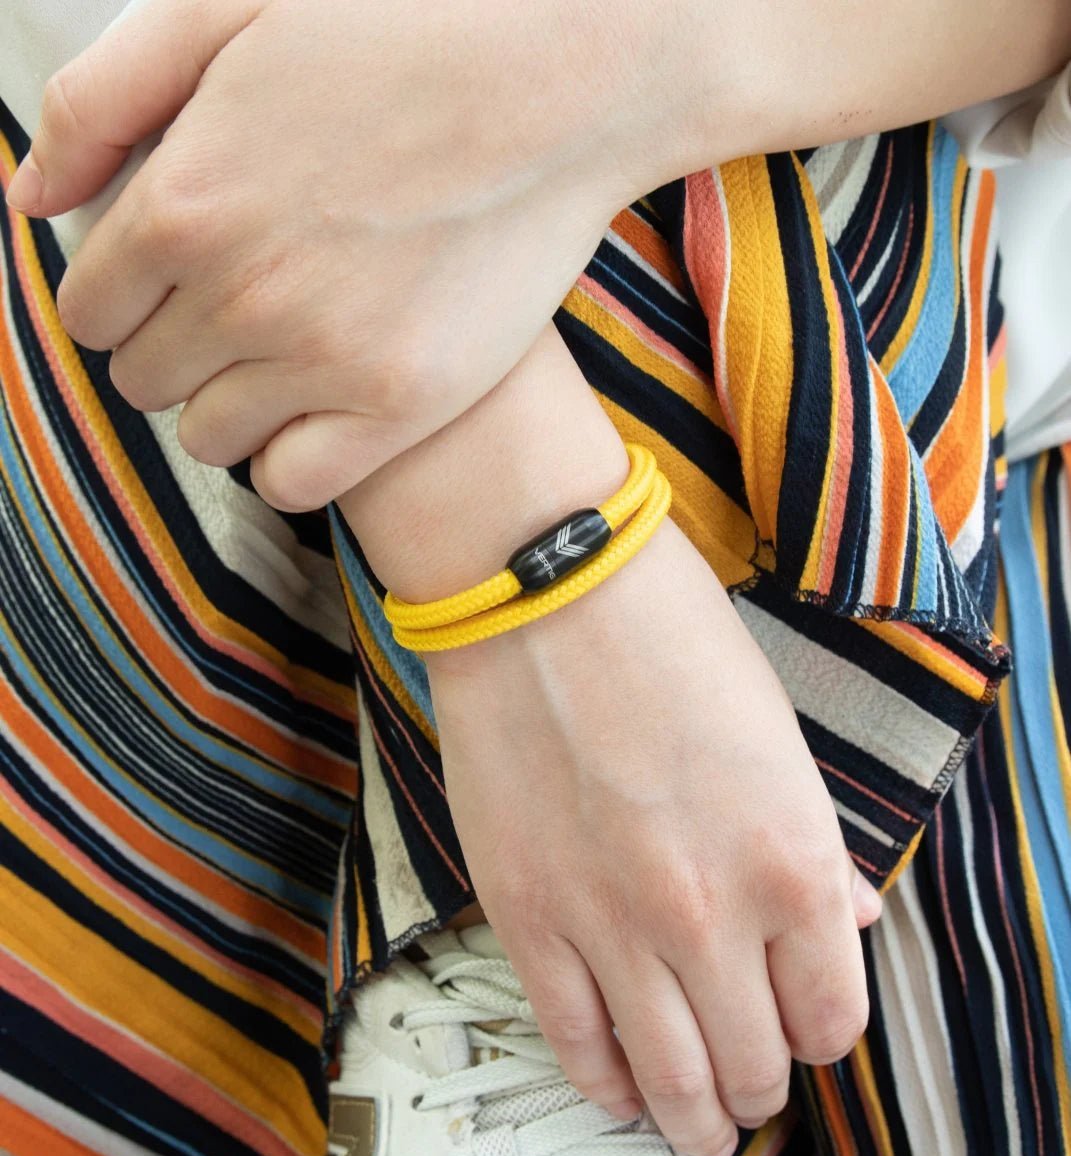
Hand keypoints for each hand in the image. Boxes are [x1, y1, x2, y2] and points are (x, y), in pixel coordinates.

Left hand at [6, 0, 690, 510]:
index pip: (91, 309)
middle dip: (171, 348)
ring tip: (276, 362)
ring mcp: (324, 359)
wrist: (554, 82)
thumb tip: (30, 202)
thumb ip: (104, 104)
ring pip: (209, 437)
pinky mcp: (400, 405)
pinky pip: (292, 482)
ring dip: (226, 405)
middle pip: (146, 379)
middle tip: (230, 314)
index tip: (164, 286)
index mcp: (182, 203)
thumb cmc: (395, 33)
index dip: (120, 300)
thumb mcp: (225, 14)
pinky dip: (283, 459)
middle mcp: (241, 296)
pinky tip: (310, 417)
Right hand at [423, 518, 880, 1155]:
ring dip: (691, 1116)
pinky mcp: (526, 917)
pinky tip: (619, 1088)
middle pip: (754, 1064)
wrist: (546, 592)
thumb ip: (812, 845)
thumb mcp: (775, 736)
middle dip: (760, 1082)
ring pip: (670, 1080)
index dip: (821, 1034)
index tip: (804, 1025)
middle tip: (751, 1078)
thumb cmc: (670, 641)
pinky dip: (606, 1084)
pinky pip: (575, 1042)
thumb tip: (845, 917)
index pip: (831, 1019)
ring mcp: (612, 923)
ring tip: (693, 1123)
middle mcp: (711, 913)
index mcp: (792, 859)